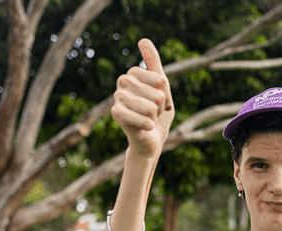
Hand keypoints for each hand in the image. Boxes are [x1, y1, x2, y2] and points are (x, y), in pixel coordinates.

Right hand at [111, 38, 174, 158]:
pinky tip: (145, 127)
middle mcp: (123, 82)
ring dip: (154, 116)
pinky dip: (148, 125)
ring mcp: (118, 97)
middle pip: (157, 94)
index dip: (166, 93)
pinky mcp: (116, 113)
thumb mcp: (162, 88)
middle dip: (161, 107)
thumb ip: (155, 64)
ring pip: (151, 106)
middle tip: (154, 112)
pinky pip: (141, 118)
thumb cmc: (158, 113)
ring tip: (149, 118)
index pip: (160, 79)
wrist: (152, 139)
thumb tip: (143, 40)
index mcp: (134, 73)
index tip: (162, 100)